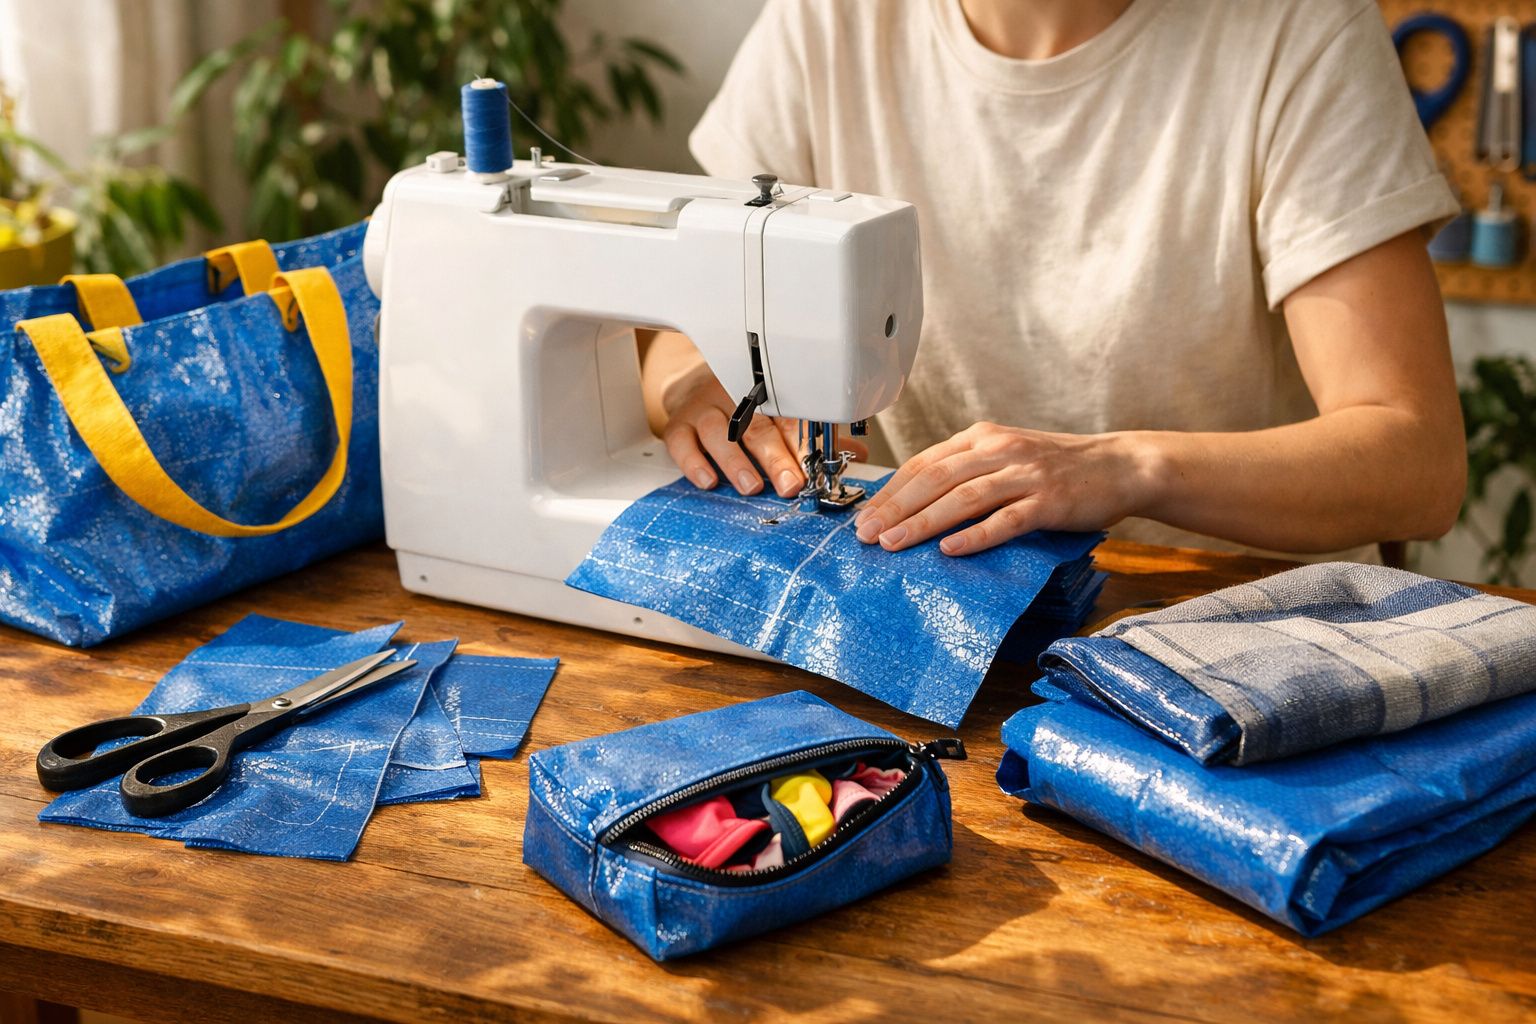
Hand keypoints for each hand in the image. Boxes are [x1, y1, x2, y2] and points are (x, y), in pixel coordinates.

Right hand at [660, 361, 806, 497]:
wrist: (691, 389)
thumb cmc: (739, 409)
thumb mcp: (770, 415)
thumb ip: (796, 439)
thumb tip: (826, 463)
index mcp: (763, 395)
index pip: (784, 417)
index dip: (799, 445)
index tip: (810, 470)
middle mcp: (731, 397)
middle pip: (755, 424)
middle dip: (774, 457)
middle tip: (789, 484)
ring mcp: (702, 410)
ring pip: (717, 430)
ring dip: (736, 461)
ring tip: (751, 486)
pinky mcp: (678, 425)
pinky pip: (682, 442)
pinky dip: (694, 463)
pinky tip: (708, 481)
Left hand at [853, 421, 1147, 554]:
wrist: (1120, 465)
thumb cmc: (1059, 466)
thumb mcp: (1007, 455)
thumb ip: (967, 471)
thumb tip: (918, 501)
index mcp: (983, 436)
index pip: (925, 462)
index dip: (891, 490)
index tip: (865, 515)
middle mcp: (999, 449)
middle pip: (935, 478)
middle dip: (895, 508)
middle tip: (866, 534)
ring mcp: (1025, 474)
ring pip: (963, 497)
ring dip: (923, 522)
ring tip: (894, 544)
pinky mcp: (1048, 500)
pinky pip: (1005, 520)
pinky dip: (975, 535)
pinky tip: (950, 550)